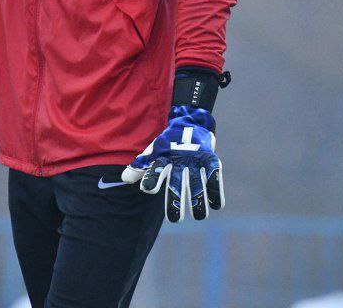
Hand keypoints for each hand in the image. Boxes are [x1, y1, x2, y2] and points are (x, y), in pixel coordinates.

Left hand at [121, 106, 222, 221]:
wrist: (189, 122)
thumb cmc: (167, 144)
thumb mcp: (153, 152)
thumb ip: (140, 166)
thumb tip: (124, 179)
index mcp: (162, 158)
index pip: (155, 171)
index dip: (151, 180)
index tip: (148, 189)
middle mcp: (178, 161)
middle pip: (176, 183)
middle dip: (175, 201)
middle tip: (176, 220)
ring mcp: (194, 160)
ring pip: (196, 183)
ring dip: (198, 200)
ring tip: (199, 217)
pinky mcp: (210, 159)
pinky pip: (213, 176)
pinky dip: (216, 190)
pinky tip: (217, 205)